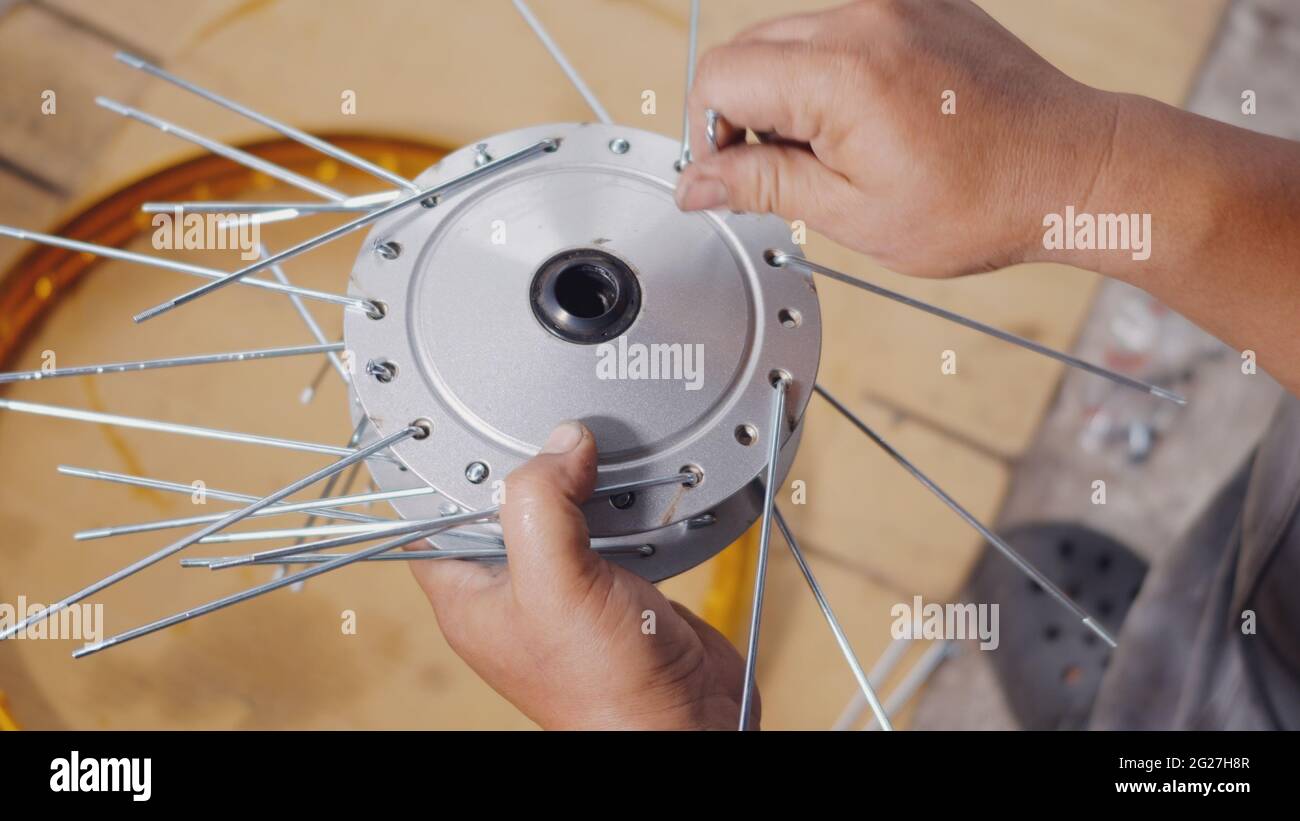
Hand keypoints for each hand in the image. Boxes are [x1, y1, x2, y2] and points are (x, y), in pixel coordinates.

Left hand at [409, 421, 754, 729]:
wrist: (683, 720)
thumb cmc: (602, 685)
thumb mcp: (553, 583)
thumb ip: (540, 505)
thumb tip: (561, 441)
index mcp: (471, 593)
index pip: (434, 514)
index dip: (443, 468)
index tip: (460, 420)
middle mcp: (513, 588)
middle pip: (503, 501)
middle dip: (527, 462)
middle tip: (545, 420)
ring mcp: (565, 586)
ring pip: (561, 508)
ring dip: (583, 478)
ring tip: (595, 445)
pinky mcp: (614, 582)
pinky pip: (610, 524)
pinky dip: (624, 500)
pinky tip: (636, 484)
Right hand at [675, 0, 1118, 277]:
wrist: (1073, 169)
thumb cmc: (982, 202)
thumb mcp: (853, 213)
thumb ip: (762, 184)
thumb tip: (696, 183)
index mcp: (841, 72)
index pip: (722, 78)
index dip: (712, 134)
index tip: (730, 173)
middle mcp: (865, 18)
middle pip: (752, 50)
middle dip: (748, 113)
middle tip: (790, 171)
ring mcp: (896, 3)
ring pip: (793, 37)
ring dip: (792, 92)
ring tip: (841, 149)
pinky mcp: (921, 3)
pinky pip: (844, 28)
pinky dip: (834, 71)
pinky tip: (872, 120)